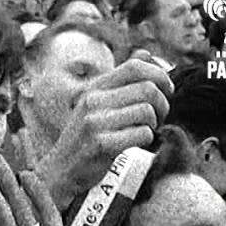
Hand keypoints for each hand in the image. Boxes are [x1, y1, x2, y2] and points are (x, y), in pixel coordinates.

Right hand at [35, 57, 173, 209]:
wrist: (60, 171)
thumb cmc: (83, 139)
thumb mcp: (94, 105)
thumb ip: (119, 81)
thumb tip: (146, 54)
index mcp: (92, 89)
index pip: (135, 66)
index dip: (159, 75)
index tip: (165, 91)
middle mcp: (92, 101)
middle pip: (147, 89)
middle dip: (162, 104)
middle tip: (158, 118)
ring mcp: (95, 123)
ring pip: (147, 112)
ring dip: (154, 125)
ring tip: (144, 132)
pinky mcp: (102, 144)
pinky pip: (142, 134)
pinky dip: (146, 140)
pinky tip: (136, 144)